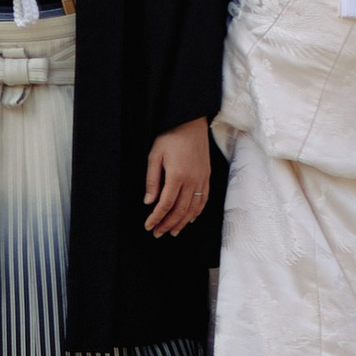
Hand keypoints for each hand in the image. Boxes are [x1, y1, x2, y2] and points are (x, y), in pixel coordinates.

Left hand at [144, 118, 212, 237]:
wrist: (192, 122)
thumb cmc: (171, 136)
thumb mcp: (155, 154)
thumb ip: (152, 180)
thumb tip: (148, 202)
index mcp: (177, 176)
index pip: (165, 205)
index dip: (156, 218)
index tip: (148, 226)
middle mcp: (192, 180)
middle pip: (180, 211)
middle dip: (168, 225)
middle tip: (158, 233)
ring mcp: (202, 179)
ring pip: (193, 209)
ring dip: (182, 223)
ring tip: (173, 232)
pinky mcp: (207, 176)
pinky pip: (204, 200)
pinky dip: (197, 212)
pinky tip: (190, 218)